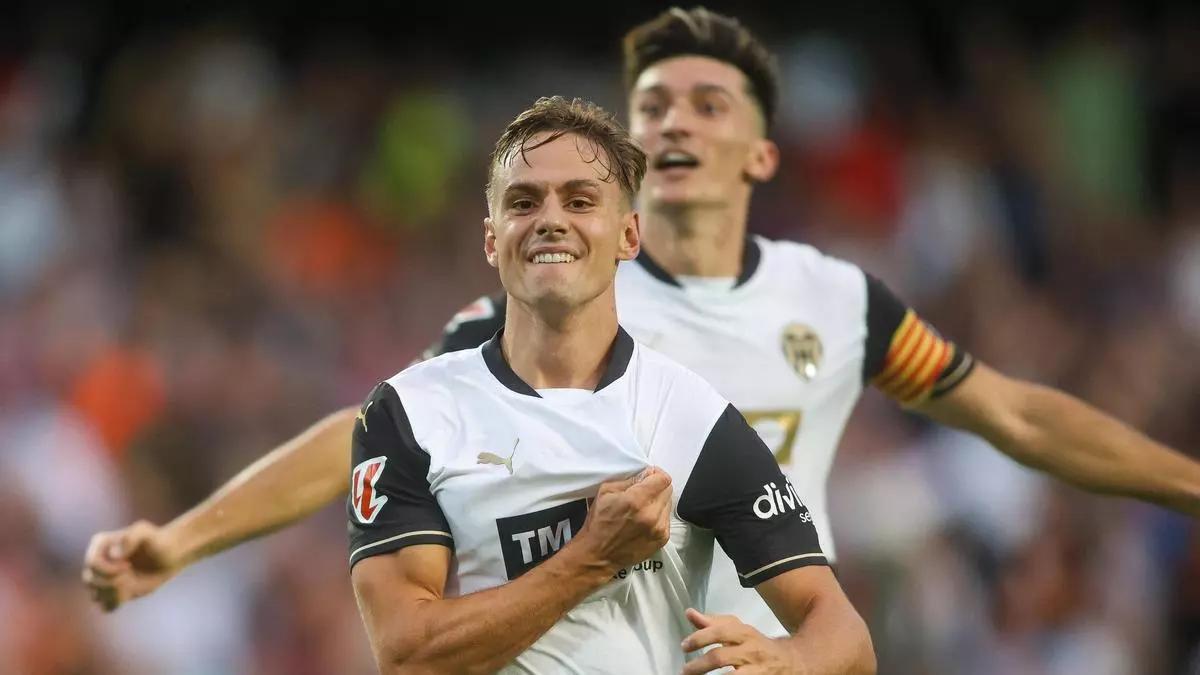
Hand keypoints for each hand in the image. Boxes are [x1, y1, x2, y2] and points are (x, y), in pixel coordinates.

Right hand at [82, 520, 179, 611]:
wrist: (169, 555)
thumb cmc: (157, 540)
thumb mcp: (147, 532)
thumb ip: (131, 537)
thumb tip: (114, 555)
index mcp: (100, 544)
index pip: (92, 563)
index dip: (108, 569)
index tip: (128, 566)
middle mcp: (97, 562)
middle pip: (90, 580)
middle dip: (111, 581)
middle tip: (130, 575)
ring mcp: (103, 578)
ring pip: (95, 595)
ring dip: (113, 594)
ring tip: (130, 585)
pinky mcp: (113, 592)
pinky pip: (105, 606)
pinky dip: (116, 604)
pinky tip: (129, 594)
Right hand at [575, 467, 672, 572]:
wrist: (598, 555)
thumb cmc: (598, 523)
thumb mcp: (606, 492)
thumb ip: (628, 480)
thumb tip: (645, 475)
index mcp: (636, 500)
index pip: (663, 479)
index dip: (656, 474)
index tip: (648, 476)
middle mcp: (651, 515)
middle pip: (668, 490)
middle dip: (657, 486)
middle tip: (644, 491)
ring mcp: (659, 528)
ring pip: (669, 504)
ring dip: (658, 501)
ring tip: (643, 507)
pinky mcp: (662, 539)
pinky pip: (667, 519)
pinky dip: (658, 515)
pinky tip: (645, 519)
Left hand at [681, 608, 799, 674]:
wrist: (791, 661)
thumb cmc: (755, 644)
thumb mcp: (737, 630)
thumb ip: (713, 623)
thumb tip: (689, 613)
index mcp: (744, 634)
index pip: (720, 632)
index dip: (700, 638)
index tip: (684, 646)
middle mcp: (750, 651)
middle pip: (721, 657)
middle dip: (700, 665)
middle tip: (685, 670)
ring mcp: (756, 671)